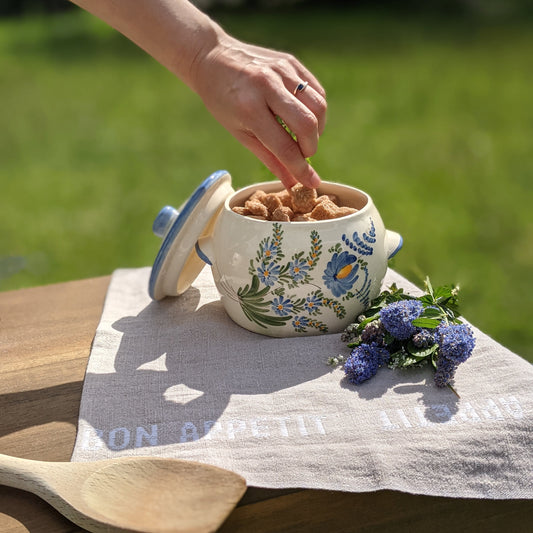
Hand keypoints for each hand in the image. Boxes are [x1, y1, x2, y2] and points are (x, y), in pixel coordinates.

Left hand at [191, 34, 326, 188]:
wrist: (211, 57)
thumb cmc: (222, 101)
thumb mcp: (240, 133)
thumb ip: (269, 158)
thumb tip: (292, 183)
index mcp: (249, 109)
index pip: (284, 146)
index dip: (301, 168)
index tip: (312, 183)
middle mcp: (267, 86)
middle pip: (308, 124)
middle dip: (311, 148)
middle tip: (303, 155)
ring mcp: (281, 70)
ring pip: (318, 106)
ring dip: (317, 129)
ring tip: (305, 137)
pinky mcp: (290, 61)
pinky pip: (316, 90)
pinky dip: (316, 110)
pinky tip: (305, 118)